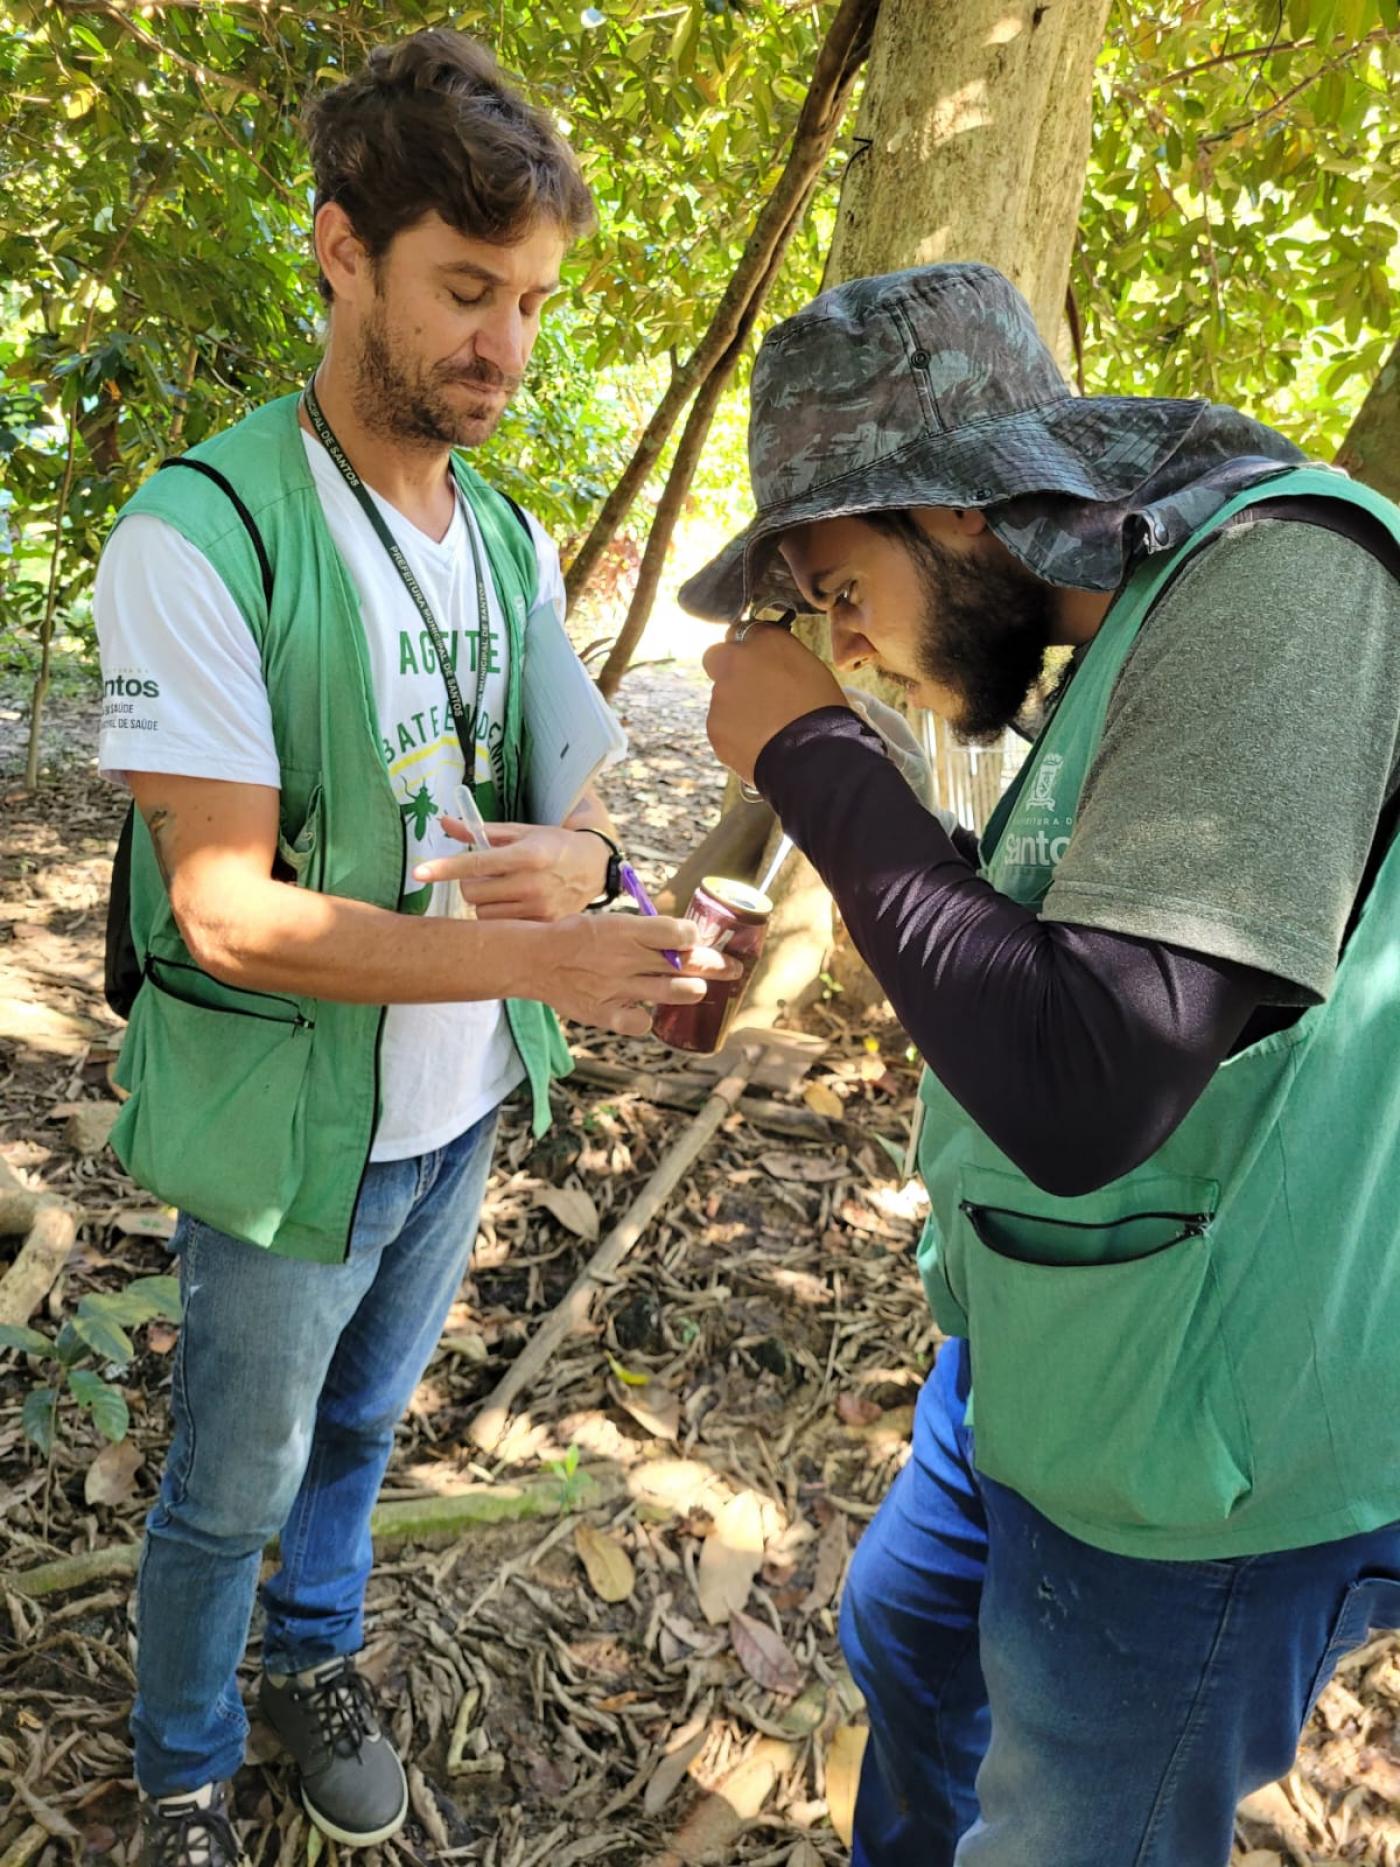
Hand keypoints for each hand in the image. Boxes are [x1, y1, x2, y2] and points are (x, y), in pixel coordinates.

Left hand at [413, 821, 609, 920]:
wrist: (594, 867)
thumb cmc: (552, 845)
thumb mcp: (520, 831)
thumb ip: (481, 830)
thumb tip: (445, 822)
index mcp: (526, 854)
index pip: (475, 864)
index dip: (444, 868)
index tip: (419, 873)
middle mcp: (532, 883)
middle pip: (472, 892)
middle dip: (471, 883)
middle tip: (488, 875)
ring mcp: (539, 908)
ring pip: (483, 913)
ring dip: (485, 902)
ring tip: (506, 890)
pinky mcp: (543, 925)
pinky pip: (502, 926)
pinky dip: (501, 915)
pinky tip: (518, 903)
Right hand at [531, 914, 738, 1037]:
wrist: (535, 959)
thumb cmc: (574, 936)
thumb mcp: (609, 921)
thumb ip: (643, 930)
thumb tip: (680, 935)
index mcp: (626, 929)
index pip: (677, 932)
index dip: (695, 936)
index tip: (700, 939)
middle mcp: (627, 957)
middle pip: (684, 962)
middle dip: (714, 964)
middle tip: (731, 968)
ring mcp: (618, 987)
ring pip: (671, 991)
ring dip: (691, 990)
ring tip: (698, 989)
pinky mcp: (606, 1013)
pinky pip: (639, 1022)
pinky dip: (646, 1019)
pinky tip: (645, 1012)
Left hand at [702, 624, 847, 785]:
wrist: (813, 755)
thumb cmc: (823, 712)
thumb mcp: (811, 669)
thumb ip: (782, 658)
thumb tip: (770, 664)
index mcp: (766, 641)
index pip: (745, 632)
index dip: (750, 650)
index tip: (757, 663)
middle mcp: (737, 660)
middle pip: (717, 656)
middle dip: (726, 668)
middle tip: (749, 691)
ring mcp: (721, 694)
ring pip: (721, 696)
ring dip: (736, 707)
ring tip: (766, 728)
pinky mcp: (714, 726)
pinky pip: (721, 726)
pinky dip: (735, 734)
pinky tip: (758, 744)